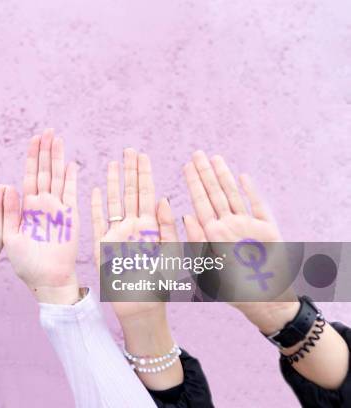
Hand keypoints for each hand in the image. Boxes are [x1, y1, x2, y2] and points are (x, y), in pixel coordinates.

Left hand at [3, 130, 79, 304]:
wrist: (46, 280)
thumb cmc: (25, 263)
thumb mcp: (8, 237)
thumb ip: (7, 212)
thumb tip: (6, 186)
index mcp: (26, 207)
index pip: (29, 175)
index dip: (31, 157)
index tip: (31, 138)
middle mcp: (42, 204)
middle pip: (45, 171)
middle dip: (45, 151)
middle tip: (46, 130)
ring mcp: (57, 210)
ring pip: (58, 178)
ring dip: (58, 159)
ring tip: (57, 139)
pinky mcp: (70, 218)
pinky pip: (72, 195)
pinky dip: (72, 180)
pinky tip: (71, 164)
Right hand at [92, 148, 182, 389]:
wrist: (141, 308)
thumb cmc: (159, 285)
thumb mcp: (170, 256)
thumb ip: (167, 228)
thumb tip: (163, 200)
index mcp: (150, 228)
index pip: (146, 194)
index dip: (143, 174)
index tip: (142, 155)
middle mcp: (132, 228)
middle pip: (129, 194)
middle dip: (129, 172)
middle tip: (129, 150)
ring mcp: (116, 236)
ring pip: (113, 204)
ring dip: (112, 184)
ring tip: (112, 163)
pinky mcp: (102, 248)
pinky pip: (97, 222)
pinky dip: (95, 206)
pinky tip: (93, 190)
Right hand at [182, 151, 297, 332]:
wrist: (264, 299)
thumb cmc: (229, 288)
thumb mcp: (204, 268)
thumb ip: (195, 240)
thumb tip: (186, 216)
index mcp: (212, 234)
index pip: (200, 201)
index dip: (193, 181)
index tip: (186, 165)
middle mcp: (230, 225)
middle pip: (215, 192)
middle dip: (205, 172)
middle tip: (198, 154)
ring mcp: (250, 224)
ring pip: (234, 193)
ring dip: (224, 175)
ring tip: (216, 158)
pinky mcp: (269, 228)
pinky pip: (258, 204)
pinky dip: (250, 189)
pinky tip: (243, 176)